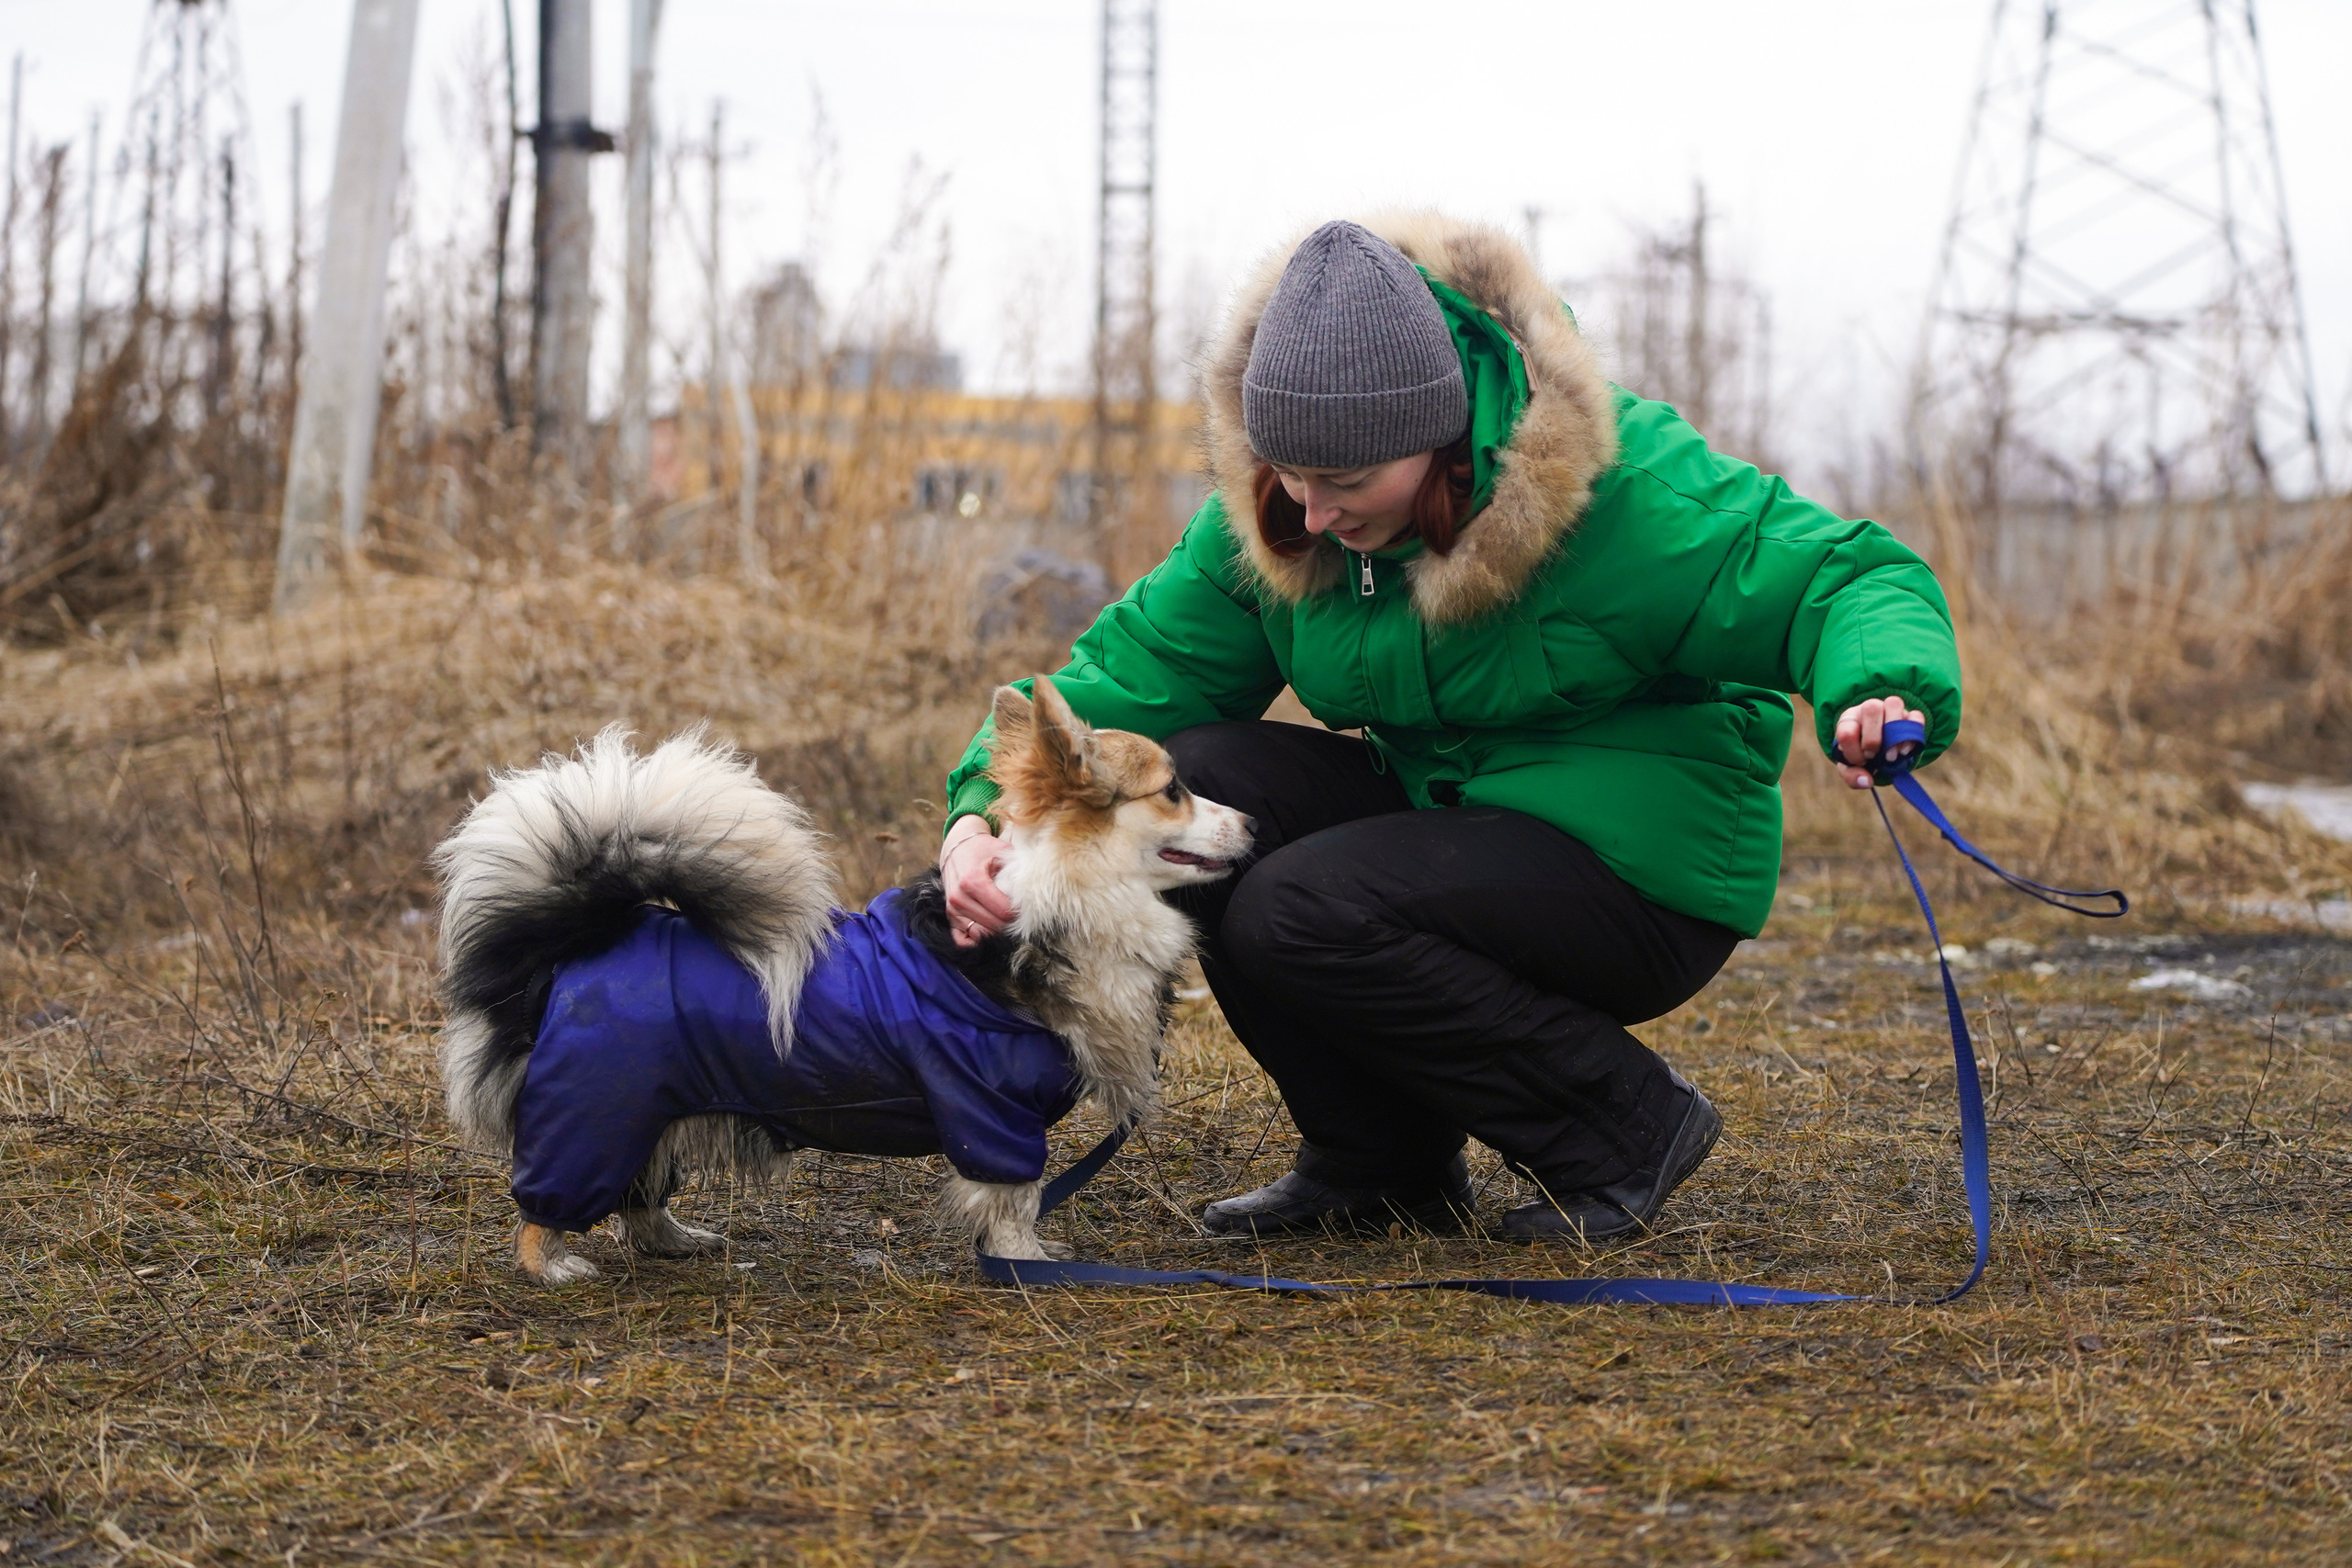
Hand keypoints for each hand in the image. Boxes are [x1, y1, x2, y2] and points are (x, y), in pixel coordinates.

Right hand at [940, 815, 1015, 946]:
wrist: (958, 848)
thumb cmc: (984, 849)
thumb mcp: (1002, 852)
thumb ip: (1017, 871)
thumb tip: (1033, 891)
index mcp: (973, 881)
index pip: (1003, 911)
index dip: (1018, 913)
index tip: (1026, 907)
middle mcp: (959, 897)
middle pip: (994, 925)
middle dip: (1010, 924)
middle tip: (1020, 917)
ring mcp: (952, 908)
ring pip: (980, 934)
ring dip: (996, 932)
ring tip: (1007, 922)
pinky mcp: (949, 916)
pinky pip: (962, 940)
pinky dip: (976, 940)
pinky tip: (988, 931)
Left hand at [1831, 695, 1926, 790]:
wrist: (1879, 749)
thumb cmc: (1862, 755)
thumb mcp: (1851, 767)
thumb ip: (1852, 776)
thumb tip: (1867, 781)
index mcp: (1849, 719)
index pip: (1846, 731)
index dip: (1853, 752)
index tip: (1861, 762)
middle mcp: (1868, 708)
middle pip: (1871, 708)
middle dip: (1873, 738)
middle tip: (1875, 756)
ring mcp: (1890, 709)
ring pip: (1894, 703)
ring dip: (1895, 732)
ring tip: (1892, 755)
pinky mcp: (1910, 715)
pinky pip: (1916, 715)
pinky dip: (1913, 732)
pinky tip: (1906, 751)